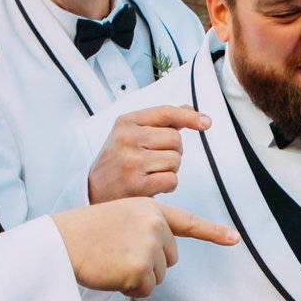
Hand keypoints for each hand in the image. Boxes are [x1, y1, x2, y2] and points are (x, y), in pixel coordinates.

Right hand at [52, 197, 235, 296]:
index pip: (188, 223)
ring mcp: (149, 247)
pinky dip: (128, 289)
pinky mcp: (140, 269)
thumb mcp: (122, 218)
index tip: (235, 239)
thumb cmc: (86, 232)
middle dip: (148, 263)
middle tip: (118, 253)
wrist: (62, 241)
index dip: (214, 233)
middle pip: (169, 259)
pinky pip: (144, 290)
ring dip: (136, 276)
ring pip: (157, 276)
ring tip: (112, 261)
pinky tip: (110, 273)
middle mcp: (155, 225)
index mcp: (151, 209)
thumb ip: (147, 230)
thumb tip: (165, 259)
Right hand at [88, 106, 211, 201]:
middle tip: (155, 161)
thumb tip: (189, 108)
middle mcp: (126, 139)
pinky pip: (171, 180)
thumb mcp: (131, 134)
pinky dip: (168, 185)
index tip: (206, 122)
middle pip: (175, 139)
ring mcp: (131, 162)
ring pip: (175, 160)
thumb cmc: (117, 162)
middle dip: (173, 151)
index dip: (190, 117)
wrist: (93, 192)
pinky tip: (152, 186)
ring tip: (150, 173)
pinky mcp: (136, 185)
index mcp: (126, 122)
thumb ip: (160, 122)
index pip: (165, 113)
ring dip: (170, 170)